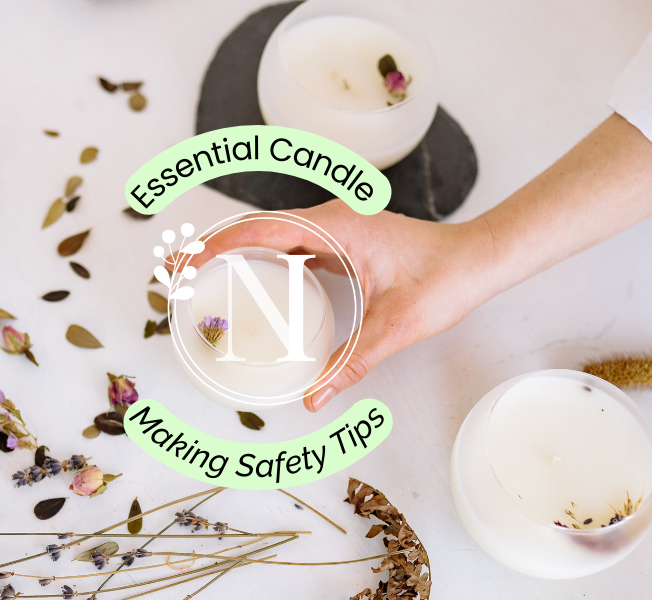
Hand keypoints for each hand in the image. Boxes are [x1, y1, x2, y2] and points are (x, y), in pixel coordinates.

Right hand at [186, 200, 498, 411]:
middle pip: (255, 226)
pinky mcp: (342, 238)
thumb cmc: (443, 280)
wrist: (477, 260)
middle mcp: (330, 219)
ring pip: (270, 231)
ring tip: (198, 273)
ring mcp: (335, 226)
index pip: (260, 230)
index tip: (185, 264)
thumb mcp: (394, 326)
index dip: (216, 246)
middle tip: (175, 273)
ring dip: (232, 248)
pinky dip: (260, 254)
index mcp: (335, 227)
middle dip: (211, 246)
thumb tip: (312, 398)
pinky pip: (290, 241)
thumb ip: (352, 362)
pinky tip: (249, 277)